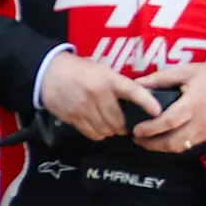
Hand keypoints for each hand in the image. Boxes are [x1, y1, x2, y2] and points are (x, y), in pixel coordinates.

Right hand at [37, 48, 164, 142]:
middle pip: (119, 119)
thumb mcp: (101, 71)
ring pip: (106, 129)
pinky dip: (98, 134)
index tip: (158, 112)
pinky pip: (92, 133)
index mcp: (109, 79)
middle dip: (124, 126)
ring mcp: (84, 107)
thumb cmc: (79, 71)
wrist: (48, 72)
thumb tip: (137, 101)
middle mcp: (98, 93)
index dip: (147, 103)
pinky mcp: (73, 117)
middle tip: (125, 126)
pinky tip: (98, 129)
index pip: (133, 91)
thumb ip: (117, 85)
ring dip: (111, 131)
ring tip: (110, 128)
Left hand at [131, 59, 205, 153]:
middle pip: (173, 141)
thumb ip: (161, 78)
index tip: (136, 130)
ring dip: (161, 147)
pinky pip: (190, 144)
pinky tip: (165, 139)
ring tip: (147, 141)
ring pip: (181, 146)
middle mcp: (201, 122)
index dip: (150, 129)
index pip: (169, 122)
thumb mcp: (187, 71)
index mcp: (194, 104)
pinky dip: (175, 145)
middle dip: (151, 144)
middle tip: (137, 139)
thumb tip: (137, 84)